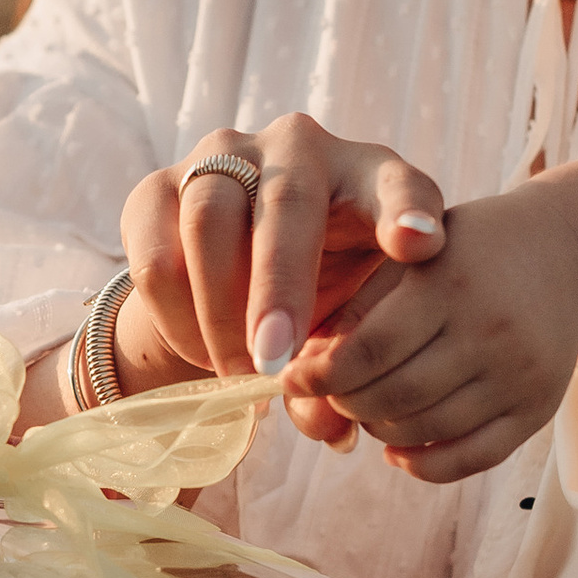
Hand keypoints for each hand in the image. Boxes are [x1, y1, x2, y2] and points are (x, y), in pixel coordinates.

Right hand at [119, 116, 446, 390]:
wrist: (239, 272)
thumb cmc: (325, 291)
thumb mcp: (348, 325)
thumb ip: (345, 369)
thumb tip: (329, 429)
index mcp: (370, 177)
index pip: (400, 184)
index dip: (408, 213)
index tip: (421, 247)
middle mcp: (298, 148)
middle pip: (286, 205)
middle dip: (279, 289)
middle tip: (275, 364)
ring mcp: (222, 157)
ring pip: (208, 222)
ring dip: (220, 311)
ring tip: (238, 373)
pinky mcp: (157, 187)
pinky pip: (155, 253)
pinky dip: (176, 315)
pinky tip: (203, 353)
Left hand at [283, 183, 577, 480]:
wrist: (561, 257)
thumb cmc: (464, 254)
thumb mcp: (409, 259)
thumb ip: (357, 312)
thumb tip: (300, 382)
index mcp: (449, 282)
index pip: (369, 349)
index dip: (320, 375)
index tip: (290, 380)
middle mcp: (490, 329)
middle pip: (395, 395)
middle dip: (347, 403)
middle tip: (331, 395)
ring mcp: (520, 373)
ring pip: (427, 430)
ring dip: (381, 430)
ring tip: (365, 410)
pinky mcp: (539, 408)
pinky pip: (470, 458)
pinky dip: (423, 465)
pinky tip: (398, 448)